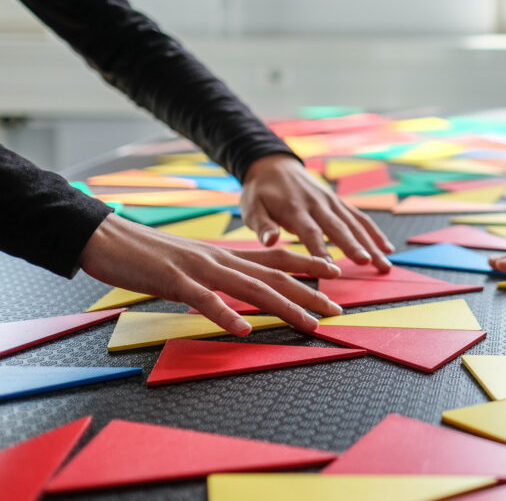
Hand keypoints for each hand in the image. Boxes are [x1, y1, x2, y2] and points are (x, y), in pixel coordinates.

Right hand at [80, 214, 344, 334]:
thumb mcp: (192, 263)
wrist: (105, 237)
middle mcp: (219, 259)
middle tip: (337, 310)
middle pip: (274, 275)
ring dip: (283, 307)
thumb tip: (242, 290)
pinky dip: (225, 314)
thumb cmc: (148, 255)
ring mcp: (198, 268)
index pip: (276, 256)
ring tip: (309, 323)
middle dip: (309, 293)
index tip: (336, 273)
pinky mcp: (173, 280)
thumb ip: (219, 275)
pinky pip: (204, 299)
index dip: (307, 263)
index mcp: (224, 255)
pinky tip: (243, 330)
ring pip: (250, 287)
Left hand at [241, 154, 393, 271]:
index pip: (310, 231)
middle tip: (368, 262)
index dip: (321, 250)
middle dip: (354, 245)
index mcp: (294, 208)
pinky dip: (375, 233)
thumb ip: (262, 225)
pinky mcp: (339, 202)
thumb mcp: (252, 207)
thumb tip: (270, 241)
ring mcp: (332, 202)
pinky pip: (360, 218)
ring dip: (371, 243)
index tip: (331, 268)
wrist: (274, 165)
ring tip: (384, 264)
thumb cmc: (261, 192)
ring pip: (355, 224)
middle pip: (339, 227)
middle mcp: (318, 204)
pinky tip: (387, 249)